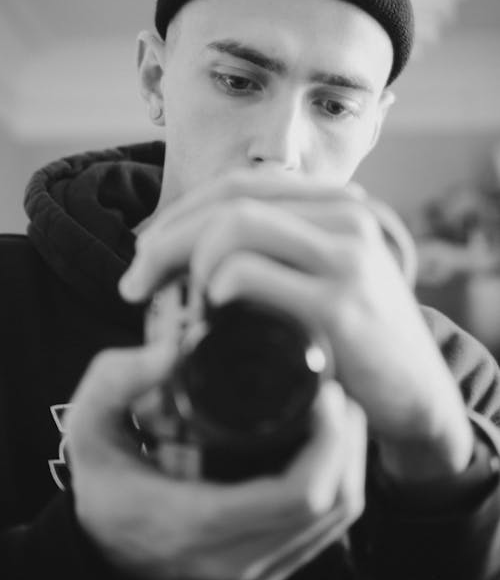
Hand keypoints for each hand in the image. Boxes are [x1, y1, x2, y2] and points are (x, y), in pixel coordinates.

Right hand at [66, 342, 366, 579]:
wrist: (96, 546)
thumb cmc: (101, 482)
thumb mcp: (91, 426)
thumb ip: (118, 381)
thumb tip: (171, 349)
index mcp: (195, 523)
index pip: (299, 494)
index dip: (328, 441)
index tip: (327, 393)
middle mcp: (233, 558)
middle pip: (332, 506)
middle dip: (347, 443)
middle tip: (337, 393)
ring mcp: (252, 570)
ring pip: (336, 522)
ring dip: (349, 462)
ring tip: (337, 413)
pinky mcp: (262, 568)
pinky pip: (324, 531)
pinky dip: (336, 483)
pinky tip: (325, 446)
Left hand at [120, 170, 472, 480]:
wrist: (420, 395)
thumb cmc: (360, 336)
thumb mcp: (327, 277)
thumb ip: (282, 251)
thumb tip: (191, 253)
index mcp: (338, 204)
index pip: (241, 184)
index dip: (182, 212)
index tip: (146, 254)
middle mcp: (347, 216)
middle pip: (229, 201)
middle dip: (166, 238)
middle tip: (134, 282)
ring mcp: (347, 256)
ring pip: (235, 225)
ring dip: (184, 261)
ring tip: (178, 301)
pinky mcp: (341, 304)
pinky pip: (250, 272)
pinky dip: (214, 287)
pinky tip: (212, 310)